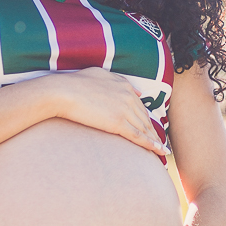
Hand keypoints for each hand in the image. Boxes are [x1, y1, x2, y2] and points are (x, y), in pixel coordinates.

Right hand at [46, 68, 169, 156]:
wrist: (63, 92)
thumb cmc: (75, 83)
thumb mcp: (100, 74)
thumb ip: (118, 80)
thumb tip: (136, 90)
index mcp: (125, 85)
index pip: (140, 106)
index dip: (146, 119)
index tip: (151, 128)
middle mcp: (129, 97)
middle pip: (145, 118)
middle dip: (154, 132)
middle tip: (161, 144)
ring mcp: (125, 110)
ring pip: (145, 128)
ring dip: (155, 141)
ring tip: (163, 151)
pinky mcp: (118, 123)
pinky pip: (139, 136)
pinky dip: (151, 145)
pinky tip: (159, 151)